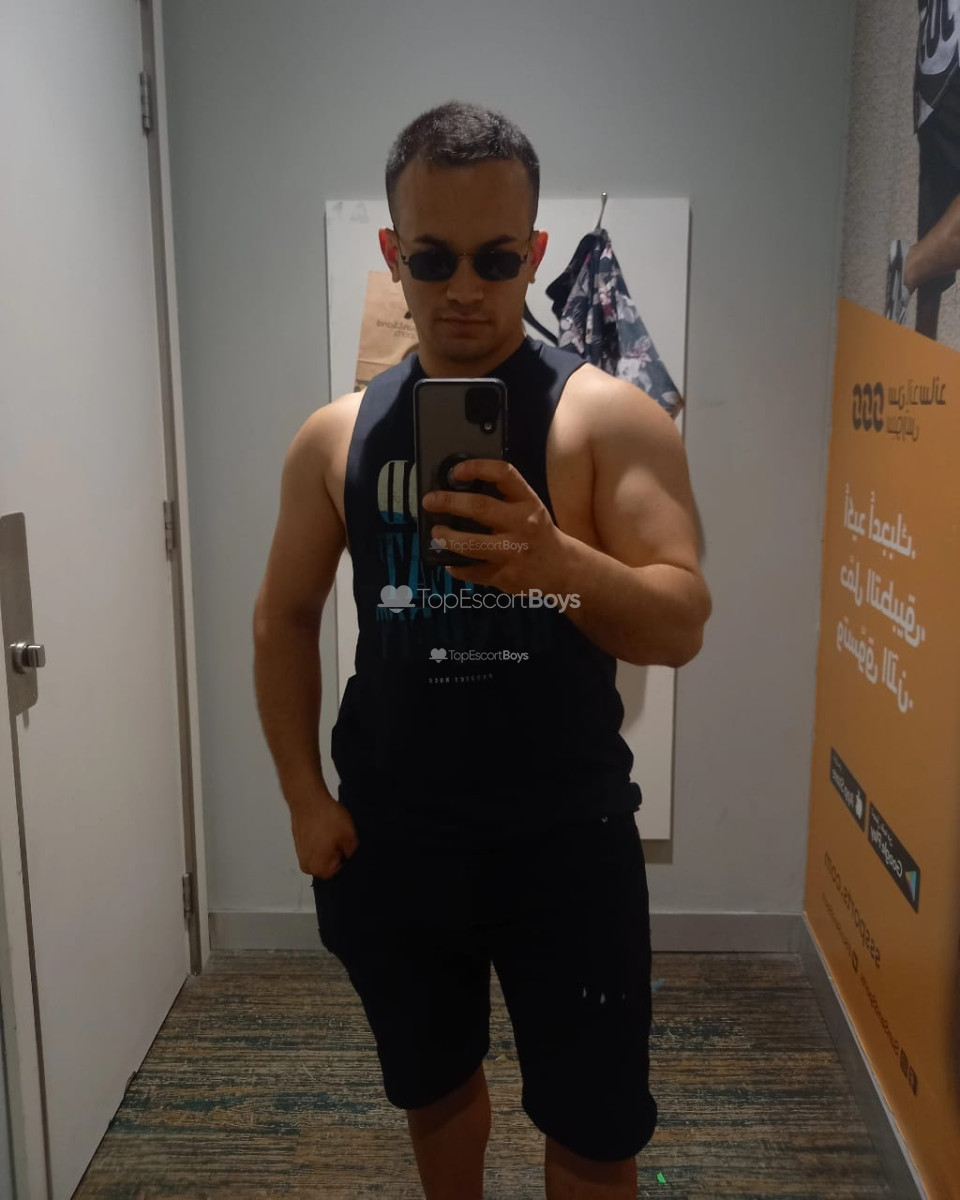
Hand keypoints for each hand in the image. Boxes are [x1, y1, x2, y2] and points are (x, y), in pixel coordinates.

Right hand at [290, 792, 358, 878]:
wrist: (307, 799)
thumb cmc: (327, 817)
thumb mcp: (349, 836)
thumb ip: (352, 853)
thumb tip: (350, 857)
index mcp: (319, 868)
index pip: (339, 873)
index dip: (346, 860)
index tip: (348, 848)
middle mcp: (307, 865)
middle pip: (328, 866)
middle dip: (336, 855)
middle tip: (341, 839)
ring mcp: (301, 854)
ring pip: (321, 857)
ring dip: (328, 848)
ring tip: (332, 832)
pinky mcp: (299, 843)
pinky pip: (313, 848)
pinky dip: (320, 841)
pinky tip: (325, 829)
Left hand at [421, 458, 570, 593]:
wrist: (563, 569)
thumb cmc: (539, 534)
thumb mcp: (530, 509)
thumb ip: (503, 499)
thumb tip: (459, 489)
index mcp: (529, 502)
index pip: (504, 474)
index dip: (477, 467)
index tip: (456, 471)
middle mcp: (523, 524)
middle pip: (480, 508)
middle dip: (449, 502)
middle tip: (430, 501)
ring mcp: (514, 553)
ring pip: (471, 544)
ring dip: (446, 537)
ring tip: (436, 532)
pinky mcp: (506, 576)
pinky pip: (473, 571)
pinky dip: (457, 567)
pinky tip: (450, 562)